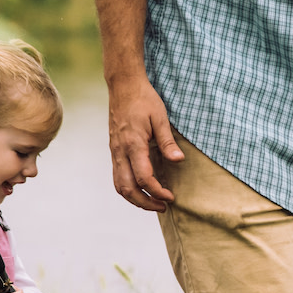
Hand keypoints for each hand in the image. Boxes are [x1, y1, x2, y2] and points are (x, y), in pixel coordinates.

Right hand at [107, 74, 183, 210]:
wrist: (123, 86)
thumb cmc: (144, 99)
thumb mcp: (160, 117)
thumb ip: (167, 141)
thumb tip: (178, 160)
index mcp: (133, 144)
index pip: (144, 177)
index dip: (157, 191)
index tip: (171, 196)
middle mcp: (120, 151)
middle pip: (128, 188)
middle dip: (145, 203)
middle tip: (163, 206)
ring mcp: (115, 152)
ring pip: (119, 186)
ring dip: (135, 199)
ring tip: (153, 202)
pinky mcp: (114, 151)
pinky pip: (117, 177)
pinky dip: (129, 189)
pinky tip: (143, 189)